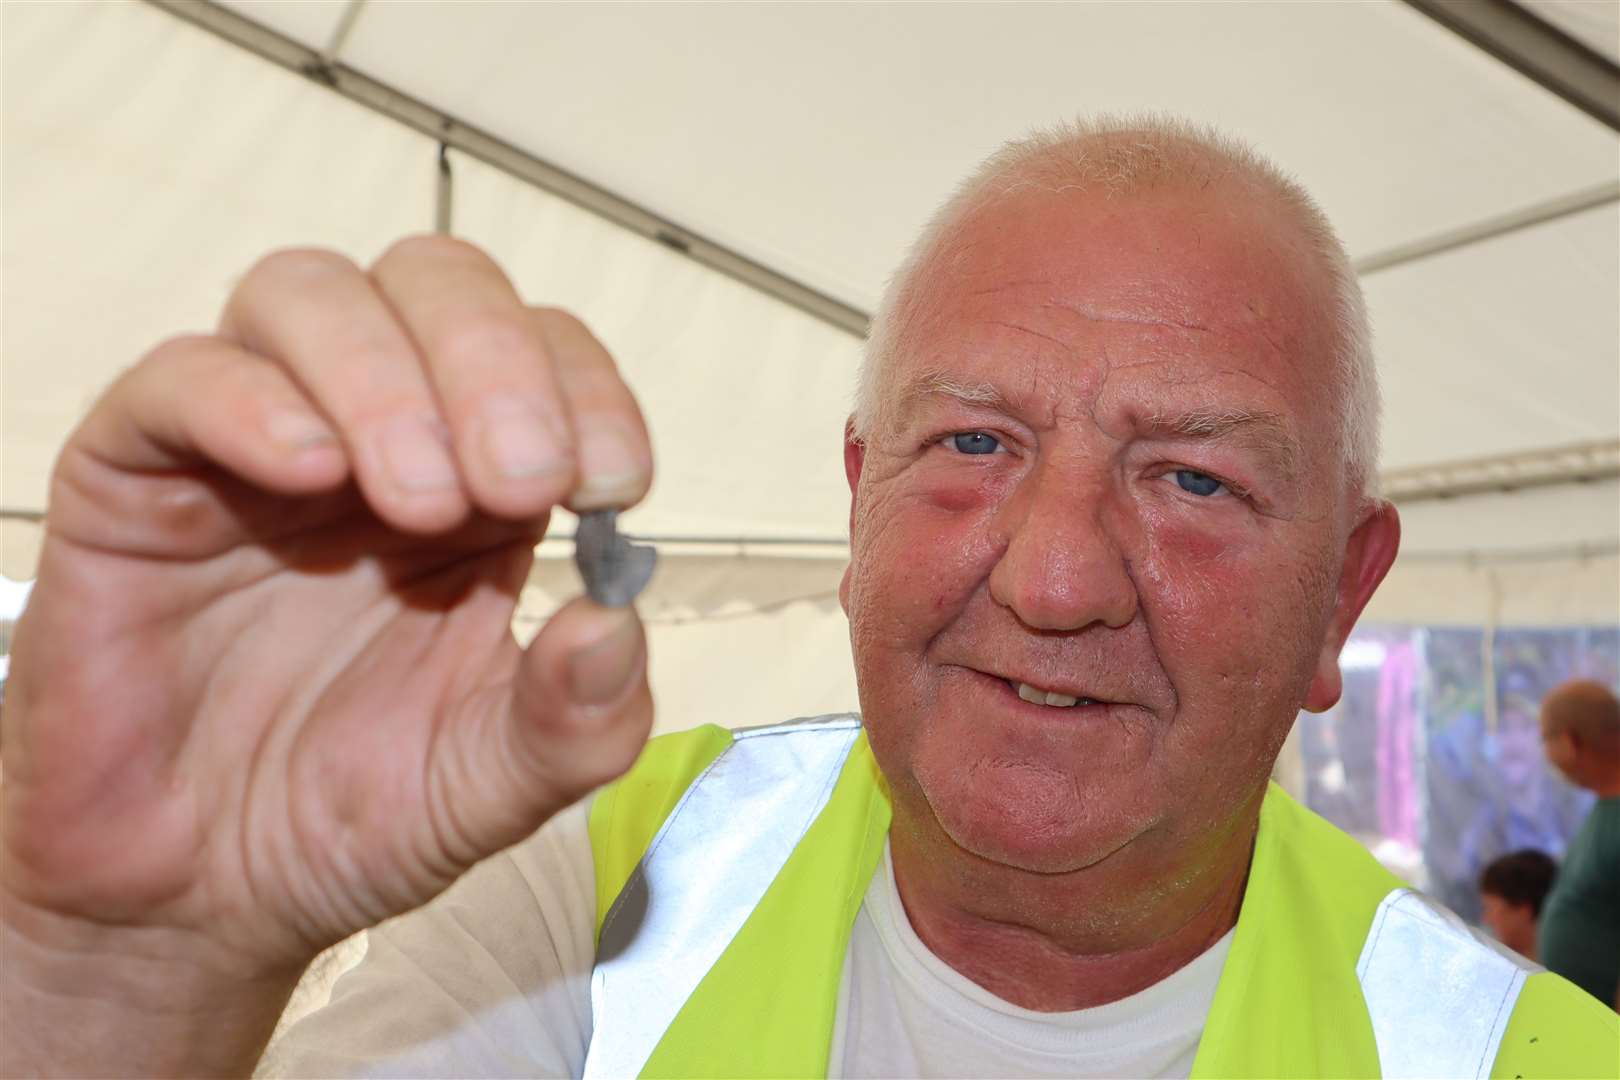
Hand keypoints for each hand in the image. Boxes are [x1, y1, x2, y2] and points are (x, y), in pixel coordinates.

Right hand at [1, 236, 654, 1073]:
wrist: (197, 904)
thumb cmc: (351, 820)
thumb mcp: (494, 786)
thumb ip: (576, 718)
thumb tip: (621, 620)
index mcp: (478, 488)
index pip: (547, 355)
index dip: (587, 389)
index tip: (610, 481)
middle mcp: (372, 438)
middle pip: (437, 285)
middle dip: (497, 362)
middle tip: (519, 480)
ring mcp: (252, 447)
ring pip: (311, 296)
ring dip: (386, 375)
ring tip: (417, 502)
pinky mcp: (137, 479)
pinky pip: (178, 380)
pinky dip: (251, 401)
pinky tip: (310, 473)